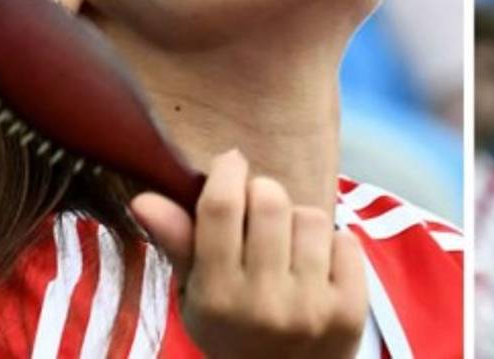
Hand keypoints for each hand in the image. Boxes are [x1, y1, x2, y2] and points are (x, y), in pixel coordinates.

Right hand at [130, 150, 367, 358]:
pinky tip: (318, 270)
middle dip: (263, 194)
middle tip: (259, 209)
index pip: (220, 208)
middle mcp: (263, 304)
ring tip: (288, 249)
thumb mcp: (197, 299)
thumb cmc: (235, 332)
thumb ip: (178, 245)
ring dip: (298, 222)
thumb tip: (143, 198)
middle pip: (270, 200)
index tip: (231, 162)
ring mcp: (311, 309)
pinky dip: (332, 246)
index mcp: (217, 299)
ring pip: (310, 217)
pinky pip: (345, 240)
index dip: (226, 171)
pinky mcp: (349, 310)